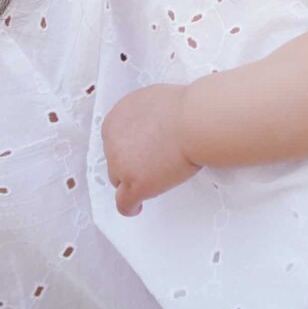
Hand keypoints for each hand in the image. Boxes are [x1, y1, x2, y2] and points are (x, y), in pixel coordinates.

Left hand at [102, 83, 201, 215]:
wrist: (195, 121)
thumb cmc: (185, 108)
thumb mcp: (153, 101)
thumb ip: (142, 116)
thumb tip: (148, 126)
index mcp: (115, 119)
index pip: (113, 140)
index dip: (127, 147)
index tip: (137, 153)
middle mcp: (112, 141)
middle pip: (114, 161)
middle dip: (130, 164)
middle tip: (150, 164)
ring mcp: (121, 165)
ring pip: (119, 182)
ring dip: (133, 181)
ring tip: (152, 181)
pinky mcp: (135, 184)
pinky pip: (124, 204)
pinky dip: (131, 207)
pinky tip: (138, 207)